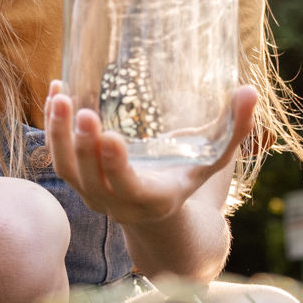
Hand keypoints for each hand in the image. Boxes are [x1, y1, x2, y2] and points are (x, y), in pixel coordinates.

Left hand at [43, 81, 256, 225]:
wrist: (156, 211)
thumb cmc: (188, 176)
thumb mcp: (213, 157)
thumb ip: (235, 128)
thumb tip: (250, 90)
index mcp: (151, 198)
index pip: (127, 187)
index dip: (114, 165)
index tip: (110, 135)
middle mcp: (116, 203)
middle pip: (90, 179)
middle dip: (83, 145)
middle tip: (81, 110)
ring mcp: (92, 194)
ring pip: (66, 170)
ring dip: (59, 136)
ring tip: (60, 97)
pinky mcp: (77, 180)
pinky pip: (58, 158)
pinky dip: (52, 128)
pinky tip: (55, 93)